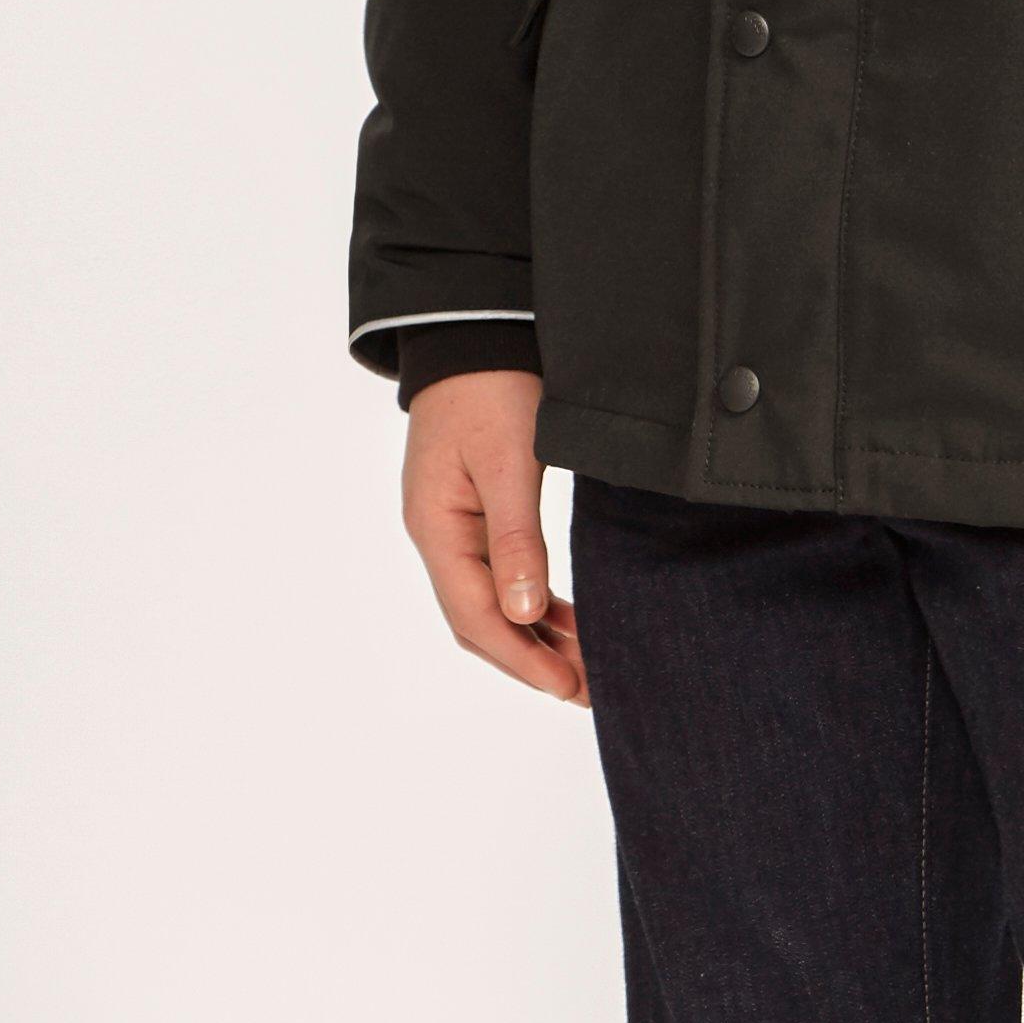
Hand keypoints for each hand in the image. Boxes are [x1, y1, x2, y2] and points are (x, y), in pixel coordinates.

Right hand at [401, 369, 586, 704]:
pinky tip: (566, 620)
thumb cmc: (492, 388)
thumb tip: (523, 613)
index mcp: (436, 527)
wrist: (477, 333)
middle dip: (531, 660)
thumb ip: (516, 539)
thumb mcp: (509, 463)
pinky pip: (500, 576)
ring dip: (535, 637)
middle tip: (587, 689)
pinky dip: (534, 604)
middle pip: (479, 621)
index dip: (521, 658)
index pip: (474, 615)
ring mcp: (453, 525)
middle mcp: (438, 535)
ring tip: (585, 665)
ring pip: (491, 603)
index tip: (566, 686)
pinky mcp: (475, 512)